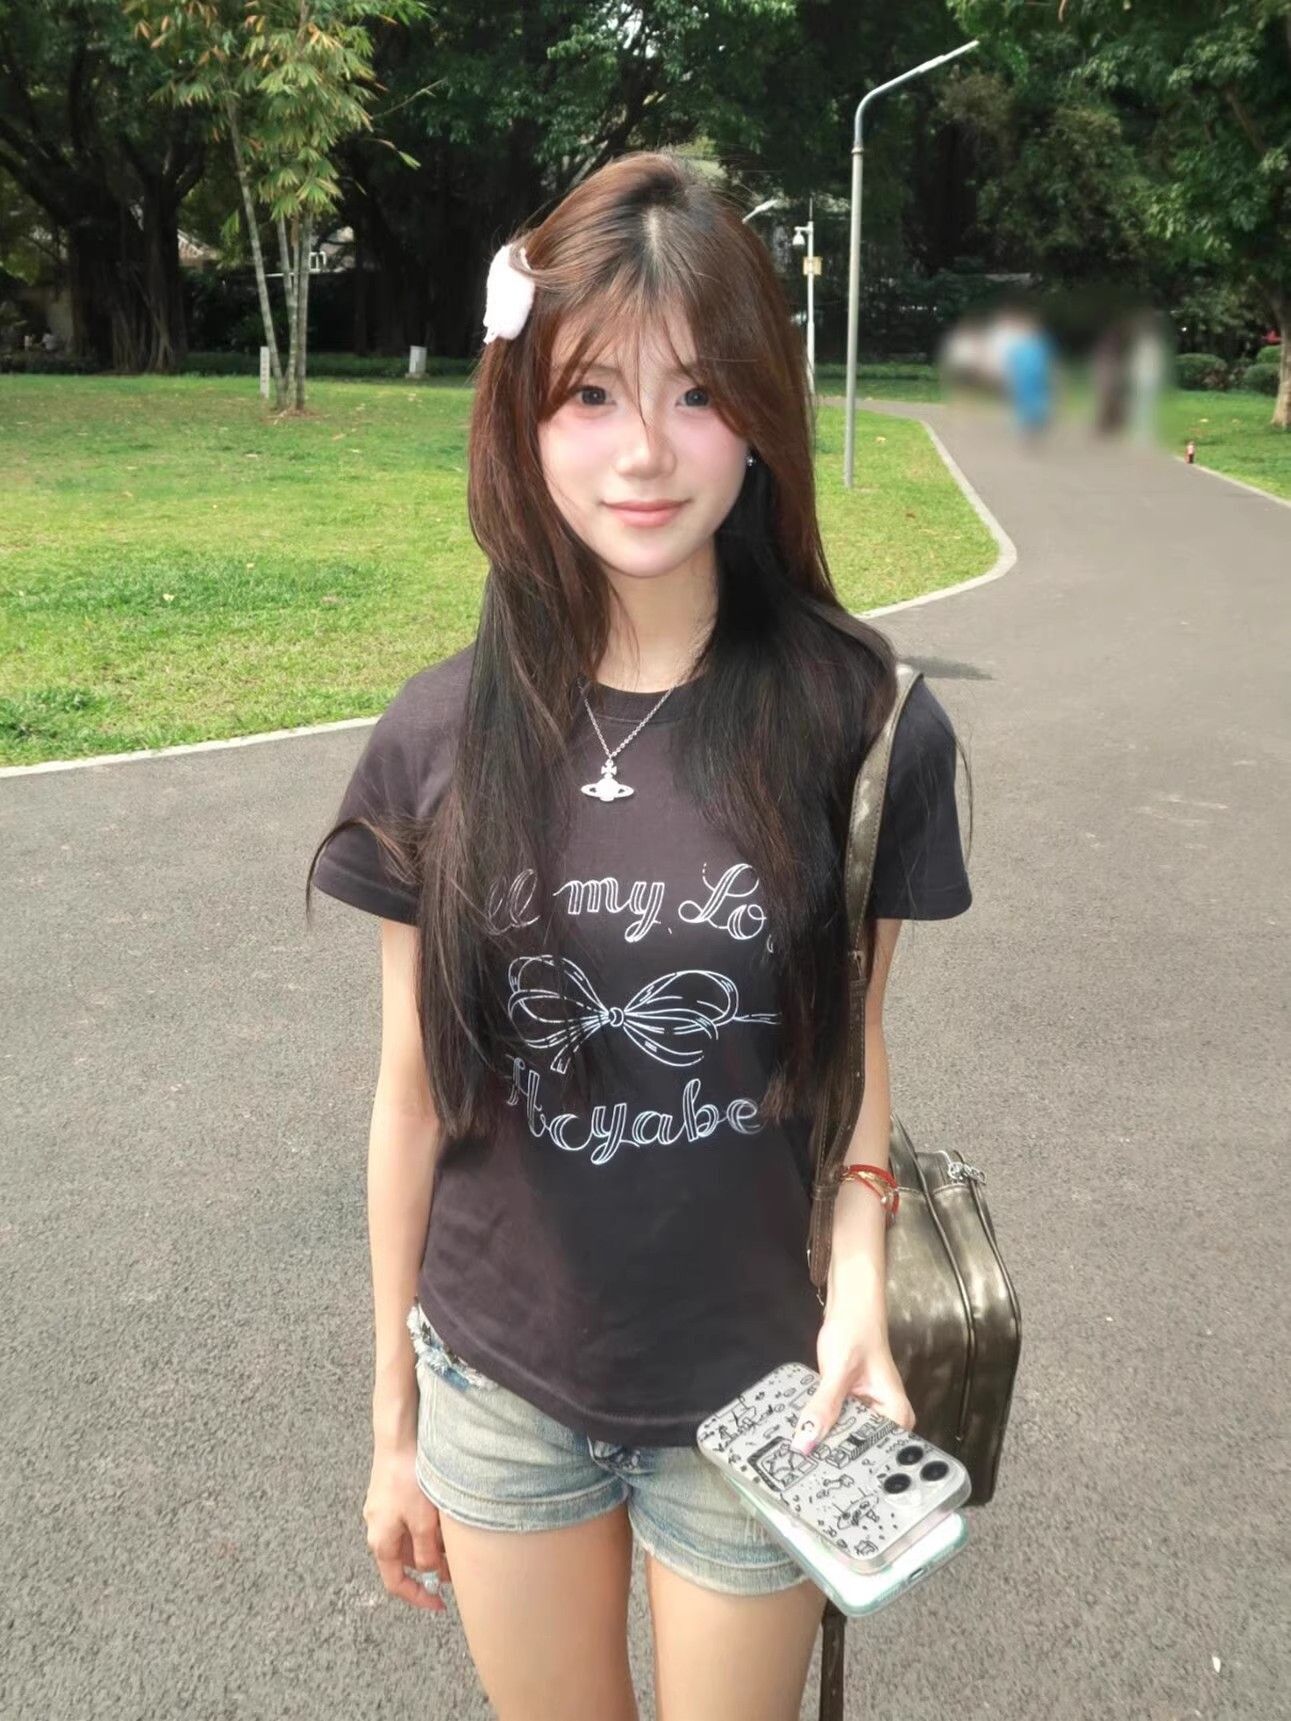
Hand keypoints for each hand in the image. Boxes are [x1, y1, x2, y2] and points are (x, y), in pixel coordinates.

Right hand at [363, 1442, 451, 1613]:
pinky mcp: (391, 1494)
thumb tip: (432, 1575)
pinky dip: (426, 1527)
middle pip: (405, 1561)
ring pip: (409, 1539)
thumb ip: (427, 1554)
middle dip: (430, 1567)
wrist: (397, 1438)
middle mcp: (378, 1528)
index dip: (418, 1597)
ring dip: (431, 1545)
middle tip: (456, 1568)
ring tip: (454, 1541)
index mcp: (380, 1542)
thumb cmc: (407, 1479)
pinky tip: (444, 1518)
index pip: (396, 1584)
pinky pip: (409, 1520)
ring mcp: (383, 1511)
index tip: (439, 1604)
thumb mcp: (422, 1523)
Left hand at [790, 1314, 914, 1454]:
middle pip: (860, 1445)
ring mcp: (870, 1408)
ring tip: (803, 1445)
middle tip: (805, 1458)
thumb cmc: (856, 1330)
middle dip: (833, 1450)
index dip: (847, 1461)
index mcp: (896, 1413)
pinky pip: (839, 1419)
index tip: (820, 1468)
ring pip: (846, 1433)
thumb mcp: (838, 1372)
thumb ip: (824, 1407)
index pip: (875, 1451)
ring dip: (826, 1435)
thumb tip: (807, 1440)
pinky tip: (808, 1425)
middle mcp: (887, 1415)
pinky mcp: (854, 1402)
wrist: (850, 1305)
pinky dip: (824, 1420)